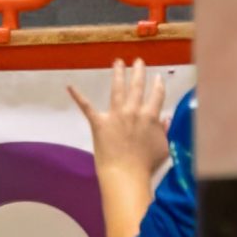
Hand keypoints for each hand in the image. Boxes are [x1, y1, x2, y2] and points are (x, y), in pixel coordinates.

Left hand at [66, 59, 171, 179]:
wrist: (127, 175)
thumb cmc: (147, 165)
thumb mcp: (163, 147)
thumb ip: (164, 131)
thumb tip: (166, 119)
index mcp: (151, 116)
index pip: (157, 96)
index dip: (157, 85)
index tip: (157, 77)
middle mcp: (134, 111)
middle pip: (137, 87)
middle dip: (138, 72)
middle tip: (138, 61)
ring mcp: (116, 115)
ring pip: (117, 89)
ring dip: (118, 74)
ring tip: (118, 62)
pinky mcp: (99, 123)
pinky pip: (87, 107)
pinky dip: (78, 96)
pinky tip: (70, 86)